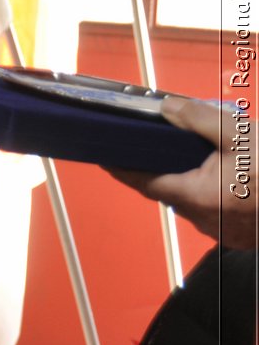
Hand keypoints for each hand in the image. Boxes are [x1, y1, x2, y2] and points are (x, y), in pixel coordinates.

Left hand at [107, 96, 254, 249]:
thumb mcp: (240, 135)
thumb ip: (199, 119)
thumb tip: (168, 108)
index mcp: (196, 195)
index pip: (142, 181)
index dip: (120, 166)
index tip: (103, 154)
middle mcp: (204, 219)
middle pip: (168, 189)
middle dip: (165, 166)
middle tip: (166, 142)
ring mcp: (223, 232)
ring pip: (193, 200)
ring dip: (194, 179)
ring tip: (207, 155)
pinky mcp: (240, 235)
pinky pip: (216, 210)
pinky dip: (215, 192)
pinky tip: (231, 175)